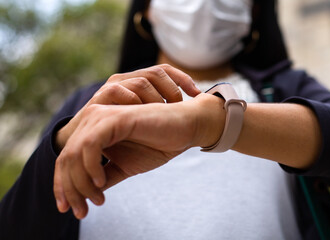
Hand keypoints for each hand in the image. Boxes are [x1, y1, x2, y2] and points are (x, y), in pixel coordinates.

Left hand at [54, 94, 224, 218]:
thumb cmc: (158, 144)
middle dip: (70, 190)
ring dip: (81, 183)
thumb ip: (103, 178)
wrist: (185, 128)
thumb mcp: (125, 167)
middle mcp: (92, 120)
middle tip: (81, 212)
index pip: (66, 159)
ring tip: (97, 200)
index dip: (62, 186)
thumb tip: (83, 197)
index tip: (68, 210)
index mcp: (92, 130)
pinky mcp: (116, 118)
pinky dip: (91, 167)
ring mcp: (102, 117)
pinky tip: (101, 183)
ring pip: (74, 154)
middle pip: (65, 158)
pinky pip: (91, 145)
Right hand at [55, 64, 200, 150]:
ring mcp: (112, 86)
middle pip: (157, 72)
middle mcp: (126, 80)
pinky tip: (144, 114)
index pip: (164, 72)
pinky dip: (136, 101)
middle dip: (174, 88)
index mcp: (137, 84)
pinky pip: (120, 90)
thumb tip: (190, 117)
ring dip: (157, 97)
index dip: (183, 79)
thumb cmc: (118, 137)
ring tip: (163, 113)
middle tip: (180, 106)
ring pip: (142, 81)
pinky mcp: (99, 97)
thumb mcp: (142, 125)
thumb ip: (159, 117)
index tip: (198, 93)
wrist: (81, 146)